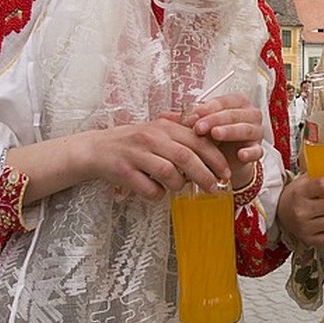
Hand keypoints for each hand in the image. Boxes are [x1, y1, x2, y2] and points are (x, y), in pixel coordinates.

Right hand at [16, 115, 232, 204]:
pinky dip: (157, 194)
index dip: (215, 158)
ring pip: (168, 173)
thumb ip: (182, 139)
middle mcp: (152, 138)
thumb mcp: (158, 134)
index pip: (197, 141)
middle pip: (186, 157)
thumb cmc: (134, 144)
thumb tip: (214, 153)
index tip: (227, 173)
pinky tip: (155, 192)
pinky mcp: (123, 171)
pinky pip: (149, 188)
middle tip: (214, 189)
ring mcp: (137, 154)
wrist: (96, 149)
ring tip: (180, 189)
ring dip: (179, 185)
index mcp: (164, 127)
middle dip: (205, 175)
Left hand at [186, 93, 264, 187]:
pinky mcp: (258, 149)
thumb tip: (162, 116)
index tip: (191, 117)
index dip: (207, 109)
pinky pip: (257, 150)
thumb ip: (184, 121)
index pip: (223, 102)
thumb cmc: (214, 138)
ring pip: (246, 129)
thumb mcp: (200, 127)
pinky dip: (250, 152)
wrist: (227, 161)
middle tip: (199, 127)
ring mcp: (256, 132)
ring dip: (231, 131)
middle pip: (234, 113)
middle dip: (215, 119)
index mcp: (236, 103)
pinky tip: (240, 154)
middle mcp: (249, 114)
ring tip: (215, 134)